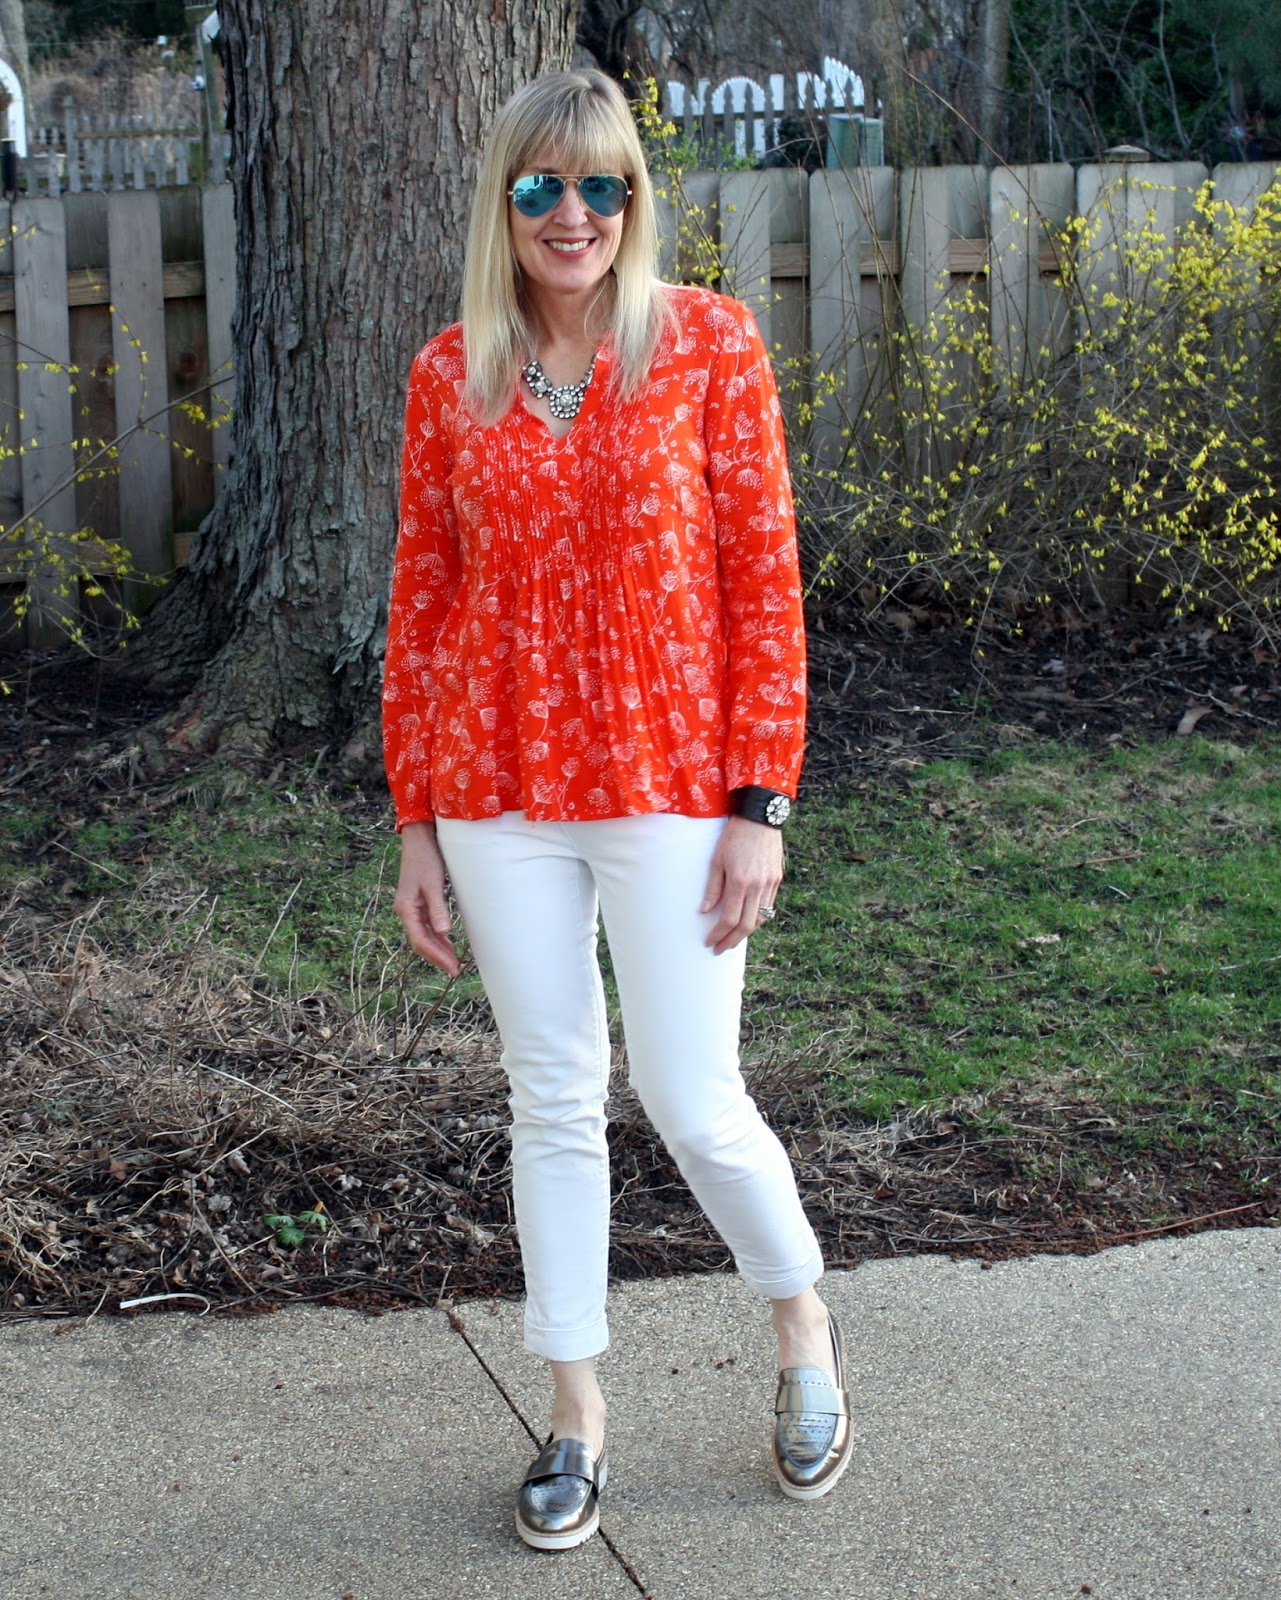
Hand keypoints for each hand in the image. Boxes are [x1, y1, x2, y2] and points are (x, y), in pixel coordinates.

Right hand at [392, 822, 460, 976]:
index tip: (452, 968)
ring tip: (454, 962)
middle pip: (421, 942)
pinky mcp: (418, 902)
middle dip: (438, 957)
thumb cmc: (426, 858)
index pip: (421, 941)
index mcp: (406, 908)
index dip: (437, 957)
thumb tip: (444, 932)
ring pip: (423, 936)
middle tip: (456, 970)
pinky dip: (437, 937)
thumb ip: (438, 908)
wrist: (419, 839)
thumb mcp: (434, 884)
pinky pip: (426, 926)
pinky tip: (448, 943)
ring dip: (438, 949)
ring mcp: (411, 907)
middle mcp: (406, 911)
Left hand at [701, 816, 783, 953]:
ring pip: (761, 919)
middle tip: (720, 948)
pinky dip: (758, 918)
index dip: (719, 934)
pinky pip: (769, 907)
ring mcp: (770, 884)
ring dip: (746, 933)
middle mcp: (758, 886)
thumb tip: (705, 911)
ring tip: (733, 938)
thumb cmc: (734, 836)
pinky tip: (748, 921)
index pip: (729, 918)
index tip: (710, 942)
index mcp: (740, 882)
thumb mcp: (716, 860)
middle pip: (747, 925)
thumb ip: (712, 887)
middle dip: (732, 940)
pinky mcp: (777, 879)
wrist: (760, 817)